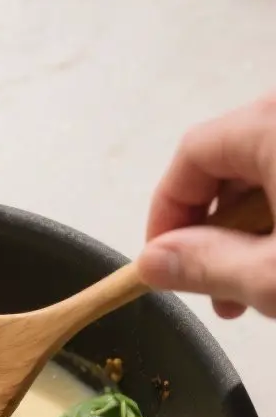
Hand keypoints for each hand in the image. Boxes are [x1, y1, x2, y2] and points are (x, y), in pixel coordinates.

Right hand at [138, 95, 275, 318]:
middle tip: (217, 293)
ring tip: (259, 291)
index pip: (192, 155)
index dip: (166, 214)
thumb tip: (154, 261)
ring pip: (267, 171)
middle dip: (213, 232)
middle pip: (230, 164)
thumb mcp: (274, 275)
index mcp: (272, 123)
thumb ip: (206, 265)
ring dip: (251, 231)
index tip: (161, 265)